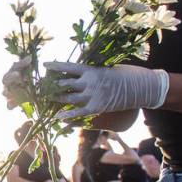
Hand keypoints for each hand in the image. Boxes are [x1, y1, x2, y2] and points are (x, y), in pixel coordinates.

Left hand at [44, 61, 169, 120]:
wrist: (142, 87)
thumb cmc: (126, 74)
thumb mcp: (107, 67)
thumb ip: (92, 71)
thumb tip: (79, 72)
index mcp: (91, 69)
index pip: (68, 67)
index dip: (55, 66)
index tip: (44, 65)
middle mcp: (88, 82)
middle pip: (64, 83)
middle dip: (51, 85)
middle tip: (40, 86)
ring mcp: (92, 96)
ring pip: (68, 98)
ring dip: (55, 99)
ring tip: (44, 99)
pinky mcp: (97, 108)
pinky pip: (78, 112)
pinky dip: (67, 115)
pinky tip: (57, 117)